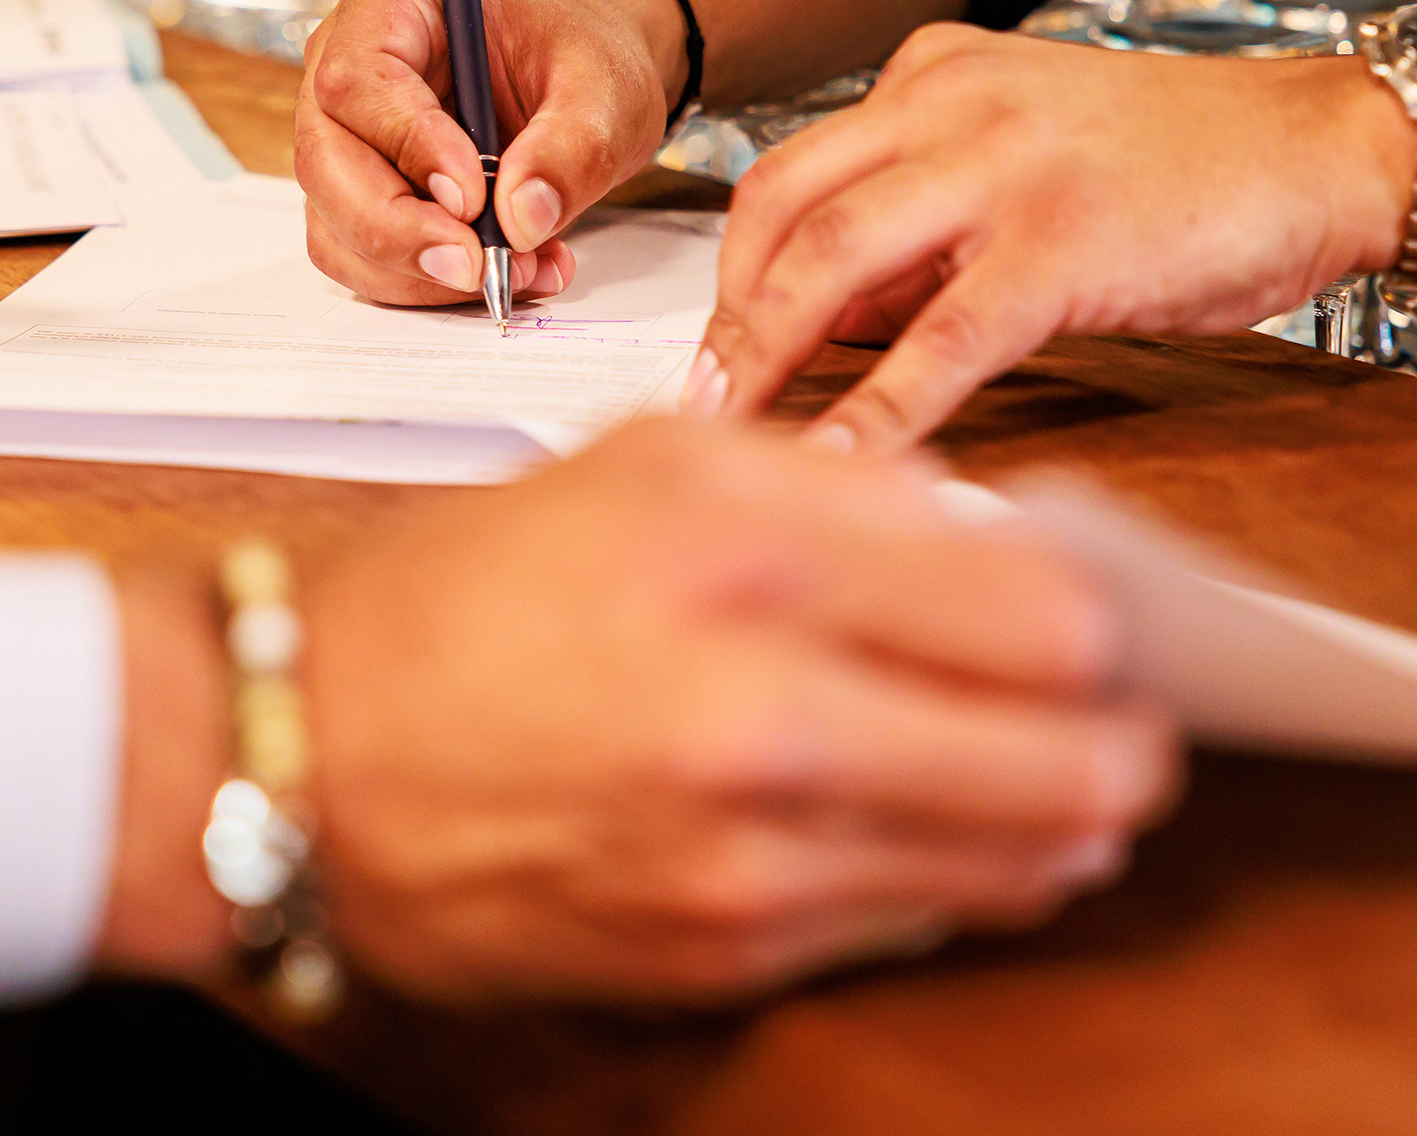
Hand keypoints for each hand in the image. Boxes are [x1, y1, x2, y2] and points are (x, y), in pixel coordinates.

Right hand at [294, 0, 683, 304]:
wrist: (583, 86)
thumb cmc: (582, 59)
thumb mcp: (605, 89)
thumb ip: (572, 148)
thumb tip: (522, 219)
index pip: (359, 79)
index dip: (407, 144)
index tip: (473, 196)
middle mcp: (347, 63)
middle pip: (326, 161)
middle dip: (397, 229)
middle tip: (477, 265)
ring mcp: (343, 135)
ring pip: (334, 223)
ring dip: (417, 270)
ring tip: (517, 269)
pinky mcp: (358, 195)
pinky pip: (361, 258)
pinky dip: (426, 283)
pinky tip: (504, 269)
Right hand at [296, 419, 1176, 1002]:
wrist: (303, 754)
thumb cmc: (460, 596)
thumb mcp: (645, 460)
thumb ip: (842, 482)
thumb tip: (999, 537)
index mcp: (747, 554)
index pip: (1054, 618)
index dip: (1106, 622)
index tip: (1097, 618)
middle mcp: (762, 715)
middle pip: (1078, 763)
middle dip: (1113, 736)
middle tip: (1102, 711)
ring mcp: (747, 857)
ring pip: (1018, 865)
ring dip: (1047, 818)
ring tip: (1017, 770)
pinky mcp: (722, 955)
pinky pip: (910, 926)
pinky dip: (939, 877)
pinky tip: (894, 821)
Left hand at [688, 25, 1416, 450]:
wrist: (1328, 146)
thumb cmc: (1184, 167)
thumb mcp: (1023, 162)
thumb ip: (921, 229)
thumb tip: (822, 323)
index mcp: (931, 77)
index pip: (788, 169)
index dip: (735, 268)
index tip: (713, 343)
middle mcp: (948, 103)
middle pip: (778, 204)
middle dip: (727, 313)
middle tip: (699, 396)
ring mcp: (1003, 168)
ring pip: (831, 257)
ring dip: (767, 353)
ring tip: (734, 429)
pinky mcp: (1062, 242)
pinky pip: (940, 338)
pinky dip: (876, 409)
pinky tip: (841, 461)